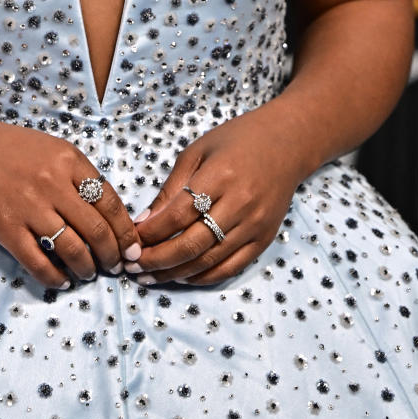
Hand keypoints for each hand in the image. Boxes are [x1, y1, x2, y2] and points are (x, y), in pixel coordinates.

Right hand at [0, 112, 142, 287]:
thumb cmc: (3, 148)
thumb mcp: (48, 149)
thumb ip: (75, 175)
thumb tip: (104, 212)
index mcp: (69, 159)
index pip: (111, 203)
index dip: (126, 232)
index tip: (132, 249)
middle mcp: (54, 182)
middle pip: (98, 231)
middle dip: (112, 256)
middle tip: (115, 268)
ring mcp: (29, 206)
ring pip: (73, 250)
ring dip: (87, 269)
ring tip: (88, 274)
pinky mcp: (5, 226)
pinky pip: (39, 262)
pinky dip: (55, 278)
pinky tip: (60, 281)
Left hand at [132, 109, 305, 284]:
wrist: (287, 144)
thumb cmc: (236, 141)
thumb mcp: (197, 152)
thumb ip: (171, 188)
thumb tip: (144, 222)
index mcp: (219, 176)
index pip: (177, 215)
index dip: (150, 233)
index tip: (130, 241)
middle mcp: (240, 203)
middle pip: (191, 243)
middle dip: (157, 260)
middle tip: (133, 267)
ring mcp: (255, 225)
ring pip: (209, 261)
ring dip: (175, 273)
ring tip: (150, 276)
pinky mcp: (264, 239)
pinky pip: (231, 268)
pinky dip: (204, 277)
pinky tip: (182, 277)